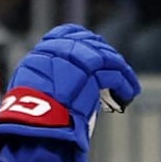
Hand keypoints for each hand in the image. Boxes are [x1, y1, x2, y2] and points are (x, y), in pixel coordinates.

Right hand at [0, 23, 140, 152]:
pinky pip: (114, 74)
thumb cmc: (32, 121)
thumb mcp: (31, 94)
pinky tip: (128, 94)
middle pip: (90, 42)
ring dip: (120, 71)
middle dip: (106, 55)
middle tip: (119, 68)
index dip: (84, 39)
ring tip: (128, 86)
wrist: (35, 127)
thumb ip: (49, 82)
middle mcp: (56, 52)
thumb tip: (72, 85)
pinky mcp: (91, 73)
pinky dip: (124, 84)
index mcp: (39, 55)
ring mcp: (73, 59)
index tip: (96, 48)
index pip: (65, 33)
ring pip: (106, 57)